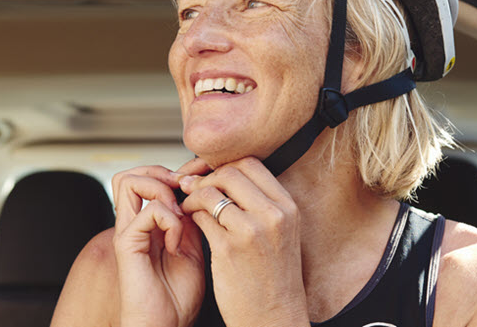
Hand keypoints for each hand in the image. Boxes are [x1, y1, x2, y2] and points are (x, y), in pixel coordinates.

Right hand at [111, 160, 208, 326]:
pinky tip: (176, 242)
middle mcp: (133, 224)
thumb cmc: (178, 296)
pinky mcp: (126, 245)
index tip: (198, 181)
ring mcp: (127, 233)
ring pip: (129, 182)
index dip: (173, 173)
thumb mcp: (194, 248)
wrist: (166, 326)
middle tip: (184, 191)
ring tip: (178, 214)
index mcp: (148, 224)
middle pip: (130, 173)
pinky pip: (145, 212)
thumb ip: (191, 221)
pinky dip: (168, 221)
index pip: (147, 179)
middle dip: (161, 173)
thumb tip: (200, 195)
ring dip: (160, 190)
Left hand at [180, 157, 309, 326]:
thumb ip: (261, 204)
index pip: (252, 164)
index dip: (226, 166)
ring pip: (211, 192)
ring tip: (188, 205)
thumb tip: (227, 175)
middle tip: (192, 187)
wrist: (274, 317)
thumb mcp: (281, 233)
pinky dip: (189, 214)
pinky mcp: (228, 249)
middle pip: (230, 173)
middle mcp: (273, 215)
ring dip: (193, 195)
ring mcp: (251, 231)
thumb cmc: (274, 278)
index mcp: (288, 207)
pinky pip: (200, 217)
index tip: (212, 176)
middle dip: (206, 178)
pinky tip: (189, 222)